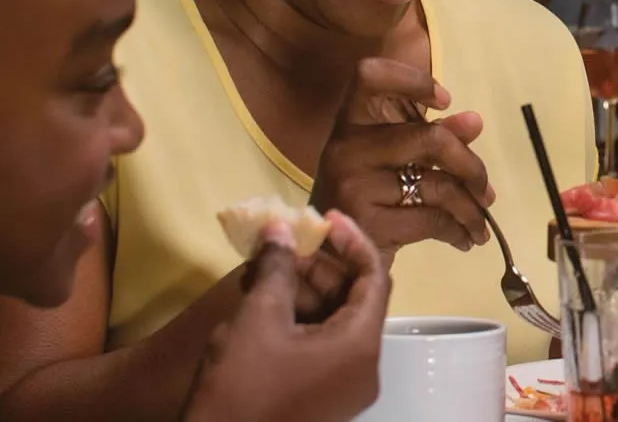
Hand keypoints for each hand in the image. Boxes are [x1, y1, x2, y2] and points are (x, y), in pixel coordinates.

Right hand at [182, 212, 391, 421]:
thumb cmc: (242, 385)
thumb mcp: (257, 318)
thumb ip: (276, 268)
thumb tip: (279, 228)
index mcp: (360, 346)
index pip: (375, 277)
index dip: (353, 240)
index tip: (324, 218)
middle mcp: (365, 367)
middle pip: (355, 299)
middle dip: (319, 267)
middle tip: (280, 247)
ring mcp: (345, 387)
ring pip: (335, 322)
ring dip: (304, 292)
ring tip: (261, 274)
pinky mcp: (325, 398)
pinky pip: (323, 346)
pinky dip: (300, 320)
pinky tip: (263, 305)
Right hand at [310, 58, 493, 254]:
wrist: (333, 254)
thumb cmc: (366, 197)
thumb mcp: (393, 160)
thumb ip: (432, 136)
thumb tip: (474, 122)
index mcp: (350, 122)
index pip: (369, 75)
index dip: (412, 79)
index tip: (445, 101)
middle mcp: (346, 147)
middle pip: (430, 139)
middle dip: (471, 167)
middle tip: (485, 190)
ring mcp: (353, 185)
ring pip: (437, 186)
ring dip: (472, 208)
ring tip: (480, 222)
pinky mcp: (367, 222)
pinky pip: (432, 220)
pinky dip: (458, 230)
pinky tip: (464, 238)